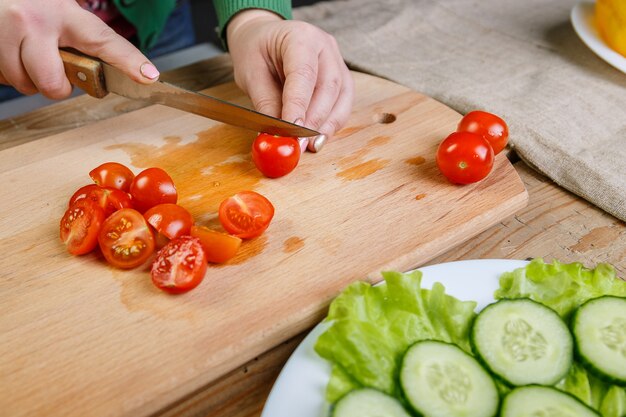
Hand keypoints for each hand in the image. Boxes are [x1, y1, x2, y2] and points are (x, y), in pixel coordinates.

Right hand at [0, 0, 158, 98]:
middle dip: (56, 86)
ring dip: (29, 79)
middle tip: (56, 70)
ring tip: (30, 55)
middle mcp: (33, 21)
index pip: (102, 41)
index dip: (127, 61)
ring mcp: (4, 33)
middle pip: (51, 83)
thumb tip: (131, 71)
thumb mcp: (64, 10)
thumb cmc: (34, 3)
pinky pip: (3, 78)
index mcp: (63, 13)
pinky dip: (10, 72)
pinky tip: (12, 53)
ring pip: (24, 84)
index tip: (148, 77)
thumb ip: (85, 36)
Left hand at [226, 10, 353, 138]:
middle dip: (315, 120)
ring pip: (342, 97)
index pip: (303, 73)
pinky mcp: (340, 78)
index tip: (292, 129)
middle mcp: (325, 46)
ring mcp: (337, 61)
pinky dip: (332, 123)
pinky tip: (319, 137)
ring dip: (327, 125)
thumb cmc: (256, 50)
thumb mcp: (251, 73)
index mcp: (300, 37)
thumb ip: (266, 102)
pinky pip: (342, 103)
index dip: (299, 104)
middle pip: (329, 86)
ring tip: (311, 145)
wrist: (264, 38)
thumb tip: (277, 133)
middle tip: (300, 143)